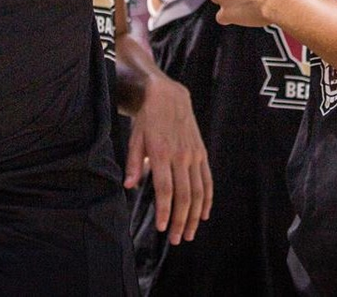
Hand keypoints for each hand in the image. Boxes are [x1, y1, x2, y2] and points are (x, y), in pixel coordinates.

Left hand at [125, 73, 212, 244]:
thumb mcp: (135, 138)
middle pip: (184, 195)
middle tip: (175, 239)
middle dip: (180, 220)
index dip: (164, 210)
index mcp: (161, 153)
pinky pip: (207, 180)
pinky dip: (207, 199)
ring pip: (198, 191)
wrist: (169, 96)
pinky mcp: (201, 153)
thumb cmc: (147, 119)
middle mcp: (180, 156)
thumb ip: (133, 162)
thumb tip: (129, 185)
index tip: (162, 228)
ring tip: (188, 234)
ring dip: (194, 215)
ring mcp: (194, 155)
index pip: (165, 189)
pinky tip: (204, 214)